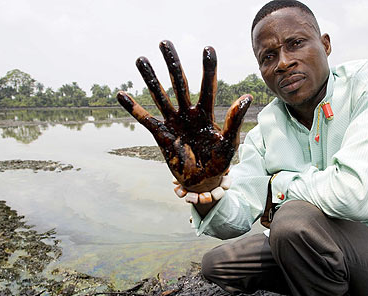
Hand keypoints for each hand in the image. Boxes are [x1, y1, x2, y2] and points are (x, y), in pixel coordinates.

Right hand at [117, 40, 252, 192]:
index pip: (208, 86)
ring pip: (160, 95)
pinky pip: (145, 119)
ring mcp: (173, 122)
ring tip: (141, 59)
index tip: (208, 48)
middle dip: (172, 63)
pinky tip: (121, 94)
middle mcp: (188, 113)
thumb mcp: (229, 142)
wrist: (203, 181)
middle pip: (179, 83)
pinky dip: (133, 108)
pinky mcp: (161, 135)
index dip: (208, 68)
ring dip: (150, 78)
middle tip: (164, 42)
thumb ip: (234, 120)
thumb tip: (246, 97)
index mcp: (206, 113)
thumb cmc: (219, 161)